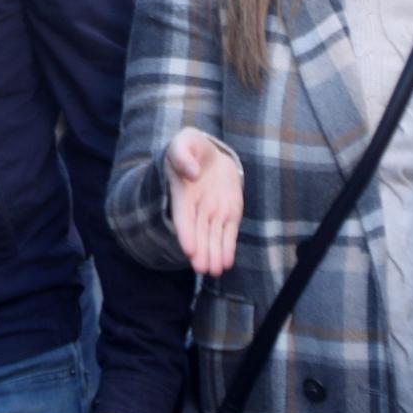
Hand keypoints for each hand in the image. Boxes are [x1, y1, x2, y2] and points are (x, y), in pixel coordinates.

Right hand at [165, 127, 241, 277]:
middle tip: (202, 269)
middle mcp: (196, 206)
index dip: (185, 232)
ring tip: (215, 271)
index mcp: (182, 192)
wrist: (211, 153)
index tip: (188, 249)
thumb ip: (183, 154)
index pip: (182, 215)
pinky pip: (228, 233)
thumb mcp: (185, 141)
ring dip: (214, 254)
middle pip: (198, 232)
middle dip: (200, 251)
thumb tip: (193, 172)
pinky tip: (226, 263)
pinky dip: (228, 248)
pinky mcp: (230, 213)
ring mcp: (213, 211)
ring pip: (213, 236)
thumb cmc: (192, 147)